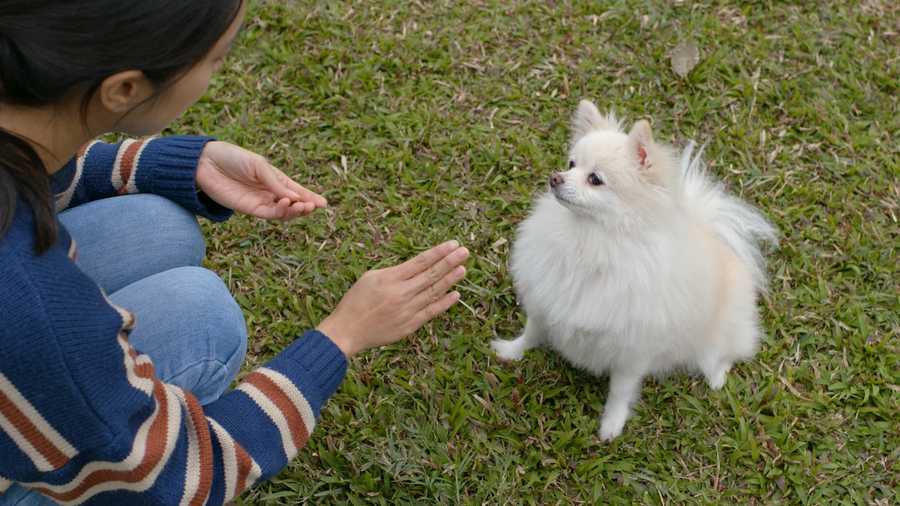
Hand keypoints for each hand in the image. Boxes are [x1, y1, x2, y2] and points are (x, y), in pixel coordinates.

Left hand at [195, 141, 327, 219]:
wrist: (205, 163)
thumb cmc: (233, 158)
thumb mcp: (258, 166)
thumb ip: (275, 183)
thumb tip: (295, 199)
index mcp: (275, 179)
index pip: (297, 191)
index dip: (310, 197)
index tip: (324, 203)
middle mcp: (270, 192)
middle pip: (293, 205)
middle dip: (305, 206)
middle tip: (313, 206)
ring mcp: (260, 202)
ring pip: (283, 213)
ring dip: (295, 211)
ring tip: (302, 206)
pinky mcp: (248, 209)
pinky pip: (268, 214)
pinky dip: (280, 212)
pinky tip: (286, 204)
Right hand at [317, 241, 469, 356]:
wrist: (347, 331)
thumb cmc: (356, 301)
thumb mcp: (370, 278)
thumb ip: (394, 272)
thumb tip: (417, 266)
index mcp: (390, 278)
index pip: (420, 261)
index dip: (438, 252)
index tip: (453, 244)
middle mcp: (401, 293)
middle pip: (431, 274)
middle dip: (450, 262)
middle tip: (465, 252)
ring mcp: (407, 310)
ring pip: (434, 292)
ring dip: (450, 280)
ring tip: (463, 269)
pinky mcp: (409, 325)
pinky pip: (431, 312)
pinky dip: (444, 303)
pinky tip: (455, 294)